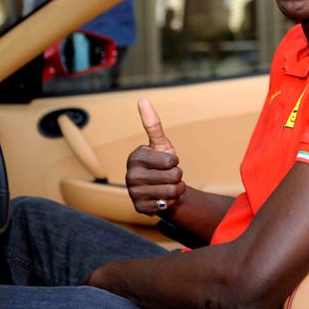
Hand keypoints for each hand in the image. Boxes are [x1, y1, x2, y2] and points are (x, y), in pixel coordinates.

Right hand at [126, 99, 185, 214]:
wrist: (161, 189)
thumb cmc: (162, 164)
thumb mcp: (160, 144)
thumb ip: (153, 124)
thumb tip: (142, 99)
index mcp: (135, 156)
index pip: (170, 160)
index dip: (175, 162)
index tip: (168, 162)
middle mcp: (130, 175)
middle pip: (173, 176)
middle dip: (178, 176)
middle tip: (170, 176)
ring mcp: (133, 192)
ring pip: (171, 191)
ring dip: (177, 190)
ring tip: (169, 187)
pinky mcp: (139, 208)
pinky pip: (166, 205)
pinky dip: (170, 202)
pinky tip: (162, 198)